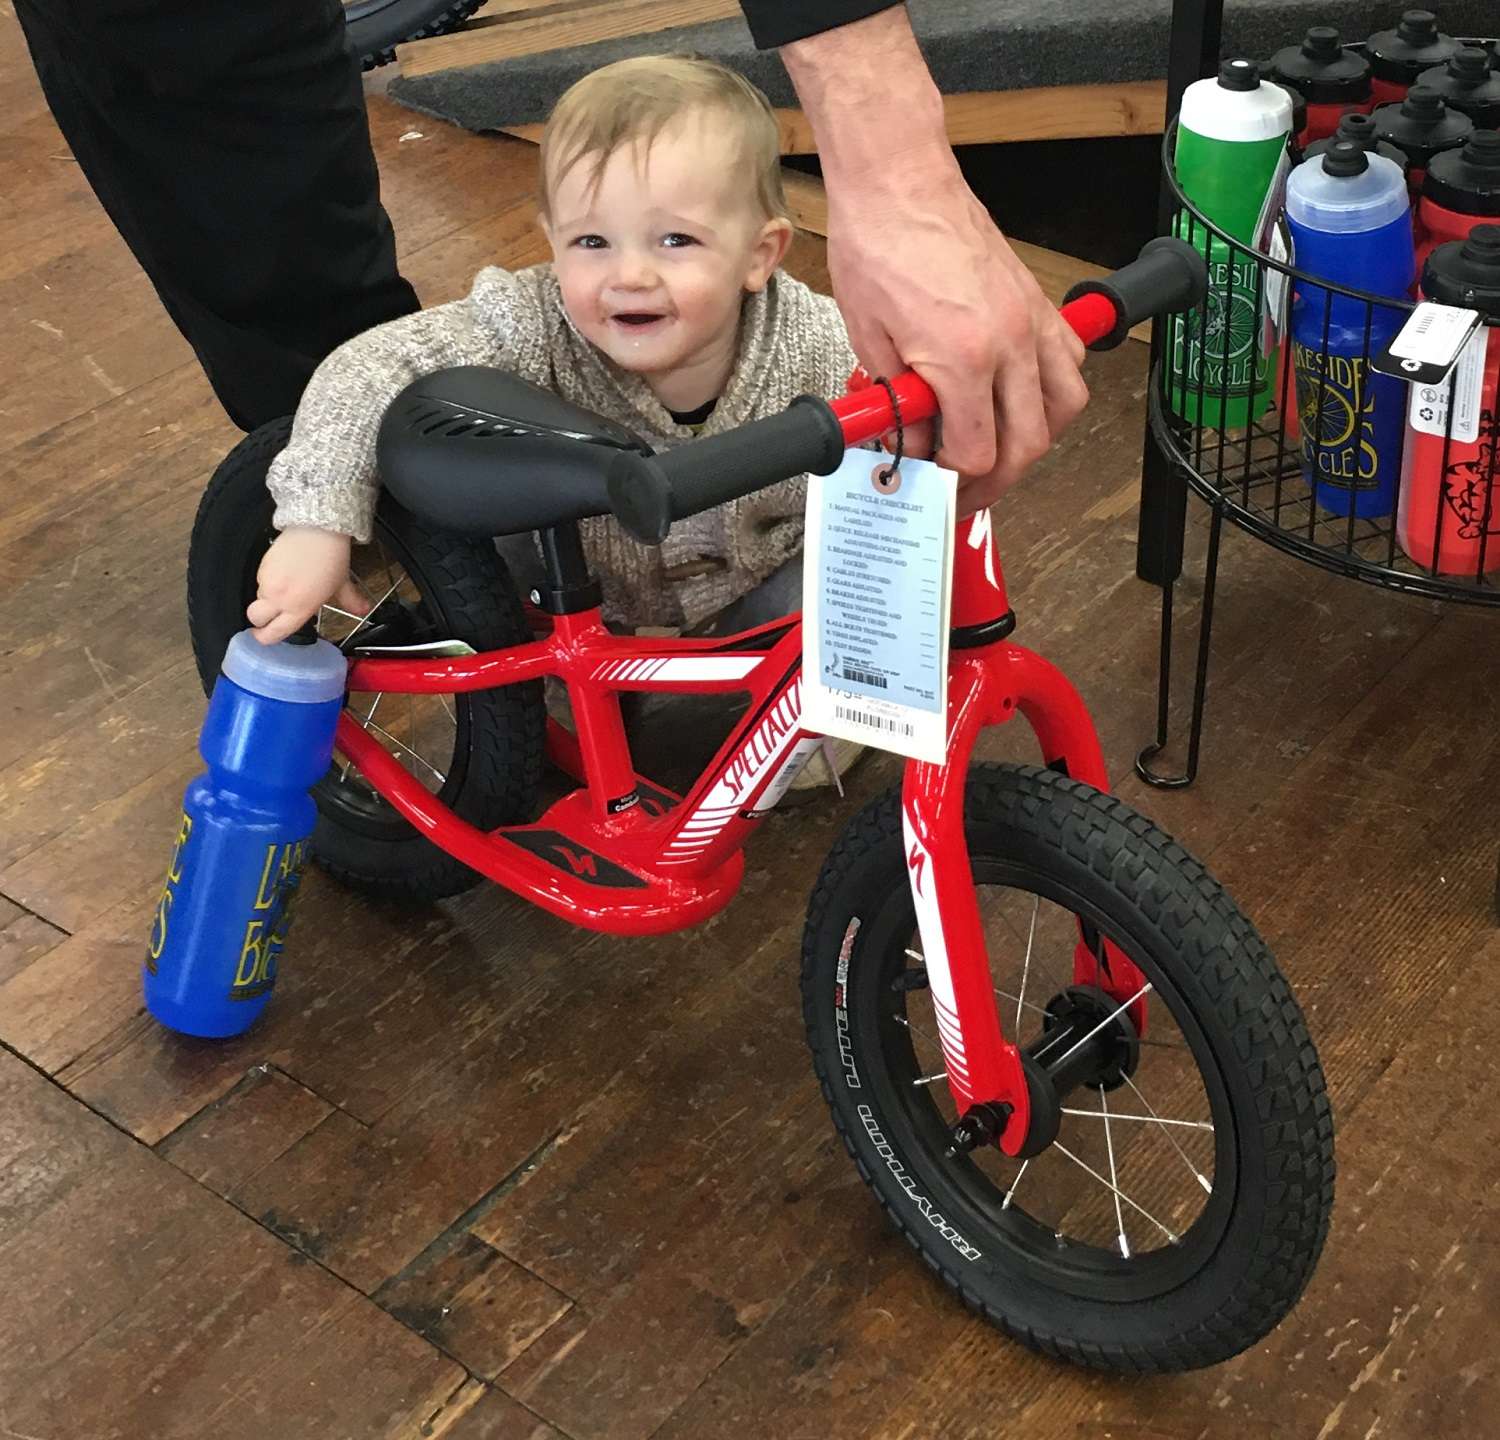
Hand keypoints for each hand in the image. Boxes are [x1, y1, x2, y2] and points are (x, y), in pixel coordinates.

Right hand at [247, 528, 367, 643]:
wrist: (317, 530)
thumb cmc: (330, 557)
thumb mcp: (342, 584)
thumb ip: (351, 601)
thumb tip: (363, 609)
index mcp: (299, 609)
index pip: (274, 633)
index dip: (266, 637)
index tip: (266, 636)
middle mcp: (280, 599)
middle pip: (255, 618)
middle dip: (259, 620)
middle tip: (268, 616)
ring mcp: (268, 582)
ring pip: (258, 598)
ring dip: (267, 597)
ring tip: (286, 587)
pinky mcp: (262, 566)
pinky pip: (260, 580)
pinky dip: (268, 580)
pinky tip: (283, 573)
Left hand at [829, 179, 1088, 514]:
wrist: (898, 179)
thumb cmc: (878, 244)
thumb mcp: (870, 341)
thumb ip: (899, 404)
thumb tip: (915, 442)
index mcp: (963, 357)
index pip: (978, 453)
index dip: (954, 479)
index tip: (934, 482)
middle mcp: (1010, 342)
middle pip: (1028, 444)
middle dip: (997, 480)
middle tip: (966, 490)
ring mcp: (1032, 320)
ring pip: (1064, 408)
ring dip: (1035, 440)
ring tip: (1000, 450)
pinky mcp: (1038, 301)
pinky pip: (1069, 362)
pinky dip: (1054, 391)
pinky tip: (1022, 397)